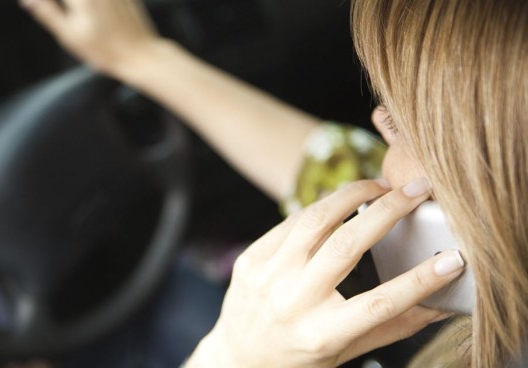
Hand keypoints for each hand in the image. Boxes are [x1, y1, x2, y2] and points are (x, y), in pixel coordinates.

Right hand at [20, 0, 160, 75]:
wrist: (140, 54)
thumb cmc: (104, 51)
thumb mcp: (70, 36)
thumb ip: (47, 13)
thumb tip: (27, 0)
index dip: (46, 3)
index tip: (34, 5)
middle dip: (68, 6)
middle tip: (68, 16)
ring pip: (83, 0)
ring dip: (76, 5)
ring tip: (76, 15)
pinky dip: (90, 5)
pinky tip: (92, 18)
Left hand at [186, 179, 463, 366]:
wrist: (238, 357)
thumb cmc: (300, 356)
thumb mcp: (347, 350)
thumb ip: (393, 326)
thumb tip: (442, 304)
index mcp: (322, 333)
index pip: (380, 304)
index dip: (420, 281)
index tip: (452, 258)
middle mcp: (292, 303)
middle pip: (345, 247)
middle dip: (387, 212)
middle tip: (416, 190)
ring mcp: (266, 277)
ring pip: (314, 221)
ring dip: (351, 195)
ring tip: (378, 186)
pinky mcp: (251, 259)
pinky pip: (290, 223)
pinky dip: (321, 208)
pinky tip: (341, 203)